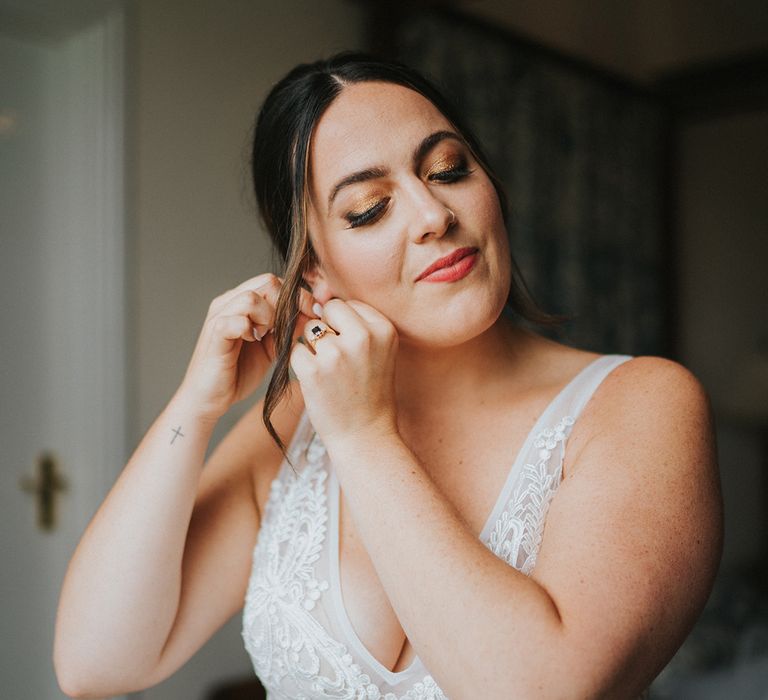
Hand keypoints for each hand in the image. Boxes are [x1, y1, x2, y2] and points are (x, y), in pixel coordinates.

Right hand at [177, 273, 315, 422]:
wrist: (210, 398)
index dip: (299, 295)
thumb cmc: (238, 373)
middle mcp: (229, 302)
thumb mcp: (272, 347)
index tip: (314, 313)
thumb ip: (288, 328)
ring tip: (265, 335)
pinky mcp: (215, 333)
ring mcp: (219, 316)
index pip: (275, 282)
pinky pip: (236, 319)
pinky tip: (252, 341)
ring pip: (251, 297)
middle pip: (267, 283)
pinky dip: (250, 329)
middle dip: (287, 304)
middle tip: (288, 328)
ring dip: (268, 316)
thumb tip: (312, 313)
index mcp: (242, 302)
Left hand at [289, 299, 398, 444]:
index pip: (347, 304)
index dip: (343, 325)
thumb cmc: (371, 392)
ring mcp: (336, 354)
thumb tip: (319, 297)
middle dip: (326, 330)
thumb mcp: (380, 351)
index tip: (351, 349)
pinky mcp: (313, 371)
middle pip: (328, 310)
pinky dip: (301, 365)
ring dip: (313, 348)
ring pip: (309, 330)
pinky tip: (318, 382)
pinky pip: (295, 351)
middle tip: (338, 359)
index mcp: (383, 329)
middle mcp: (362, 337)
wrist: (367, 436)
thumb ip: (357, 323)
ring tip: (331, 373)